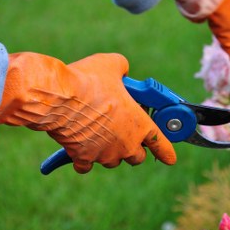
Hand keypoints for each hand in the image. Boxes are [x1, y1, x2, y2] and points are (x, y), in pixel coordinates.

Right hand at [0, 52, 175, 172]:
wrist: (59, 97)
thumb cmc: (89, 80)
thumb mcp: (114, 65)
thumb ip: (124, 71)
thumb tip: (121, 71)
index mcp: (139, 124)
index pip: (161, 143)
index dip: (167, 151)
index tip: (170, 158)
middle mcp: (125, 144)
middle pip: (137, 157)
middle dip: (134, 147)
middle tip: (125, 132)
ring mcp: (103, 154)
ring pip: (112, 160)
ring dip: (110, 150)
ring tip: (100, 133)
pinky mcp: (82, 157)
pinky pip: (86, 165)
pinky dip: (84, 157)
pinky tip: (80, 146)